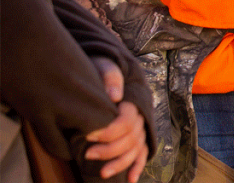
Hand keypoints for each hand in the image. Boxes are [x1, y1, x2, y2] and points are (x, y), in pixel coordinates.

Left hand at [85, 57, 148, 181]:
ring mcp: (140, 127)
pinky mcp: (136, 135)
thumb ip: (110, 76)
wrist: (106, 69)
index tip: (89, 135)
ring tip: (102, 173)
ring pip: (137, 149)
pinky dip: (137, 167)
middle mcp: (141, 116)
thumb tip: (115, 96)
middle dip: (110, 150)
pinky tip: (130, 179)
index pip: (127, 122)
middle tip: (87, 153)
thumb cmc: (101, 68)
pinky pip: (142, 153)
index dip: (109, 131)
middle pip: (132, 138)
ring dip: (121, 162)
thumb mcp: (104, 65)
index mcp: (134, 101)